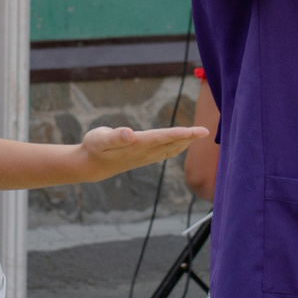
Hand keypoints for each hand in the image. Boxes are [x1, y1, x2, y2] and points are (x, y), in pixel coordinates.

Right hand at [78, 122, 208, 178]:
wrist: (91, 166)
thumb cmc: (93, 148)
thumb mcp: (99, 139)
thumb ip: (114, 137)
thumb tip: (129, 134)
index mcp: (135, 146)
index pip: (161, 138)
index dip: (178, 134)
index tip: (195, 131)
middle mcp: (143, 153)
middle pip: (171, 144)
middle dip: (189, 137)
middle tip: (206, 131)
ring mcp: (145, 157)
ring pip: (170, 149)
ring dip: (185, 142)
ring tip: (200, 134)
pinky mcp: (143, 158)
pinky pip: (165, 152)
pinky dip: (177, 146)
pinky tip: (183, 142)